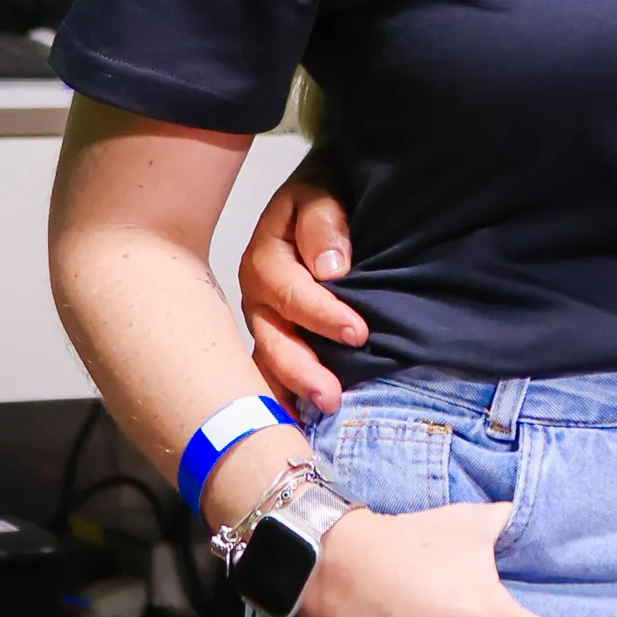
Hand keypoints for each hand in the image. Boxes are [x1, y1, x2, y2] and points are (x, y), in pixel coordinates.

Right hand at [242, 175, 363, 413]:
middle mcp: (259, 295)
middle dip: (301, 369)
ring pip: (269, 361)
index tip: (357, 332)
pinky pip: (273, 371)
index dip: (322, 314)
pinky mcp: (276, 338)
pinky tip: (301, 424)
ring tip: (318, 417)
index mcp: (266, 257)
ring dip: (291, 390)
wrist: (324, 191)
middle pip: (273, 338)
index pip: (291, 292)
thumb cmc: (326, 193)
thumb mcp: (321, 191)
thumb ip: (324, 223)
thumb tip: (331, 268)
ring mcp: (265, 320)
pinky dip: (285, 397)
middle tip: (332, 396)